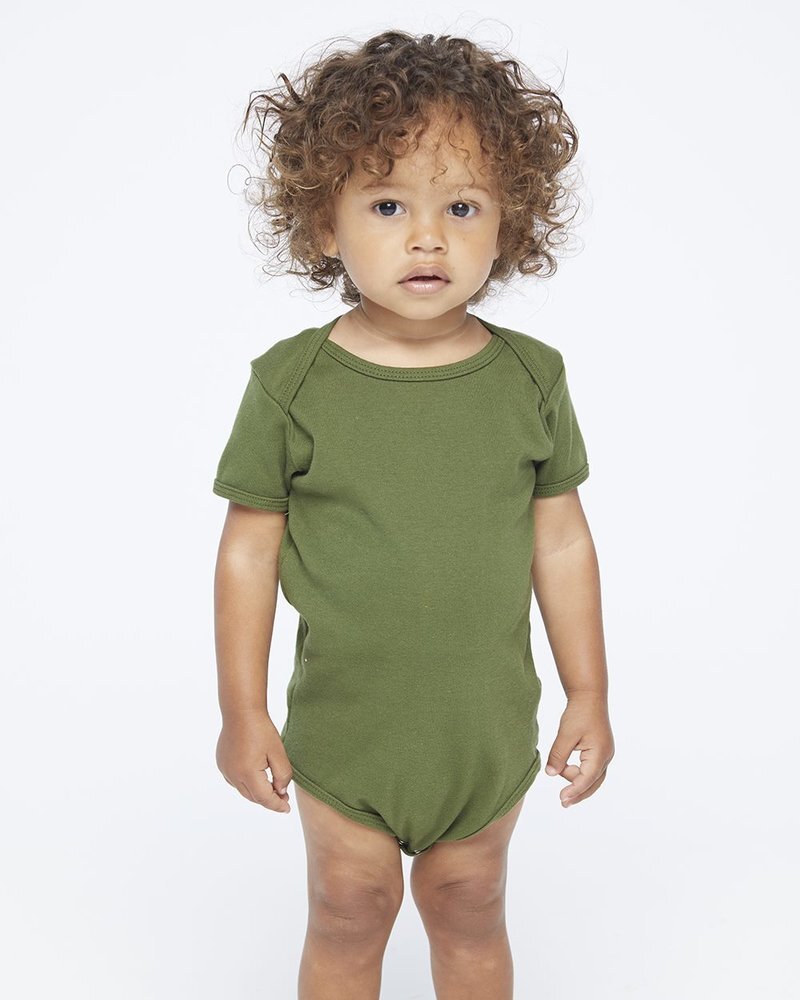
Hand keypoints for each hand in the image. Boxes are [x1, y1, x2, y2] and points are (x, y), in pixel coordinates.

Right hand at [216, 709, 292, 812]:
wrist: (241, 711)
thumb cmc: (262, 730)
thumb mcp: (278, 752)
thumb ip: (283, 775)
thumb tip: (280, 792)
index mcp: (247, 773)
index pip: (264, 798)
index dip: (277, 805)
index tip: (287, 809)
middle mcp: (233, 775)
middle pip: (253, 797)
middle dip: (268, 800)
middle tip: (283, 798)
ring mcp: (225, 769)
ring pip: (243, 790)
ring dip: (257, 793)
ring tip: (272, 789)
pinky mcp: (222, 763)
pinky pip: (235, 781)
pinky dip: (247, 784)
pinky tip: (257, 778)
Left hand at [544, 692, 614, 807]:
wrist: (589, 696)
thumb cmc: (579, 713)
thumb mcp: (566, 734)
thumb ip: (558, 755)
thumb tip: (551, 774)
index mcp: (600, 754)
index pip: (586, 779)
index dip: (574, 791)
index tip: (562, 799)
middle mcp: (606, 756)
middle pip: (593, 783)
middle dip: (578, 793)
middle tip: (562, 802)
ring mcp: (604, 754)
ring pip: (592, 777)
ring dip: (576, 780)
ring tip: (560, 774)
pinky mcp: (599, 750)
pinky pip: (590, 768)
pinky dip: (579, 772)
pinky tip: (566, 770)